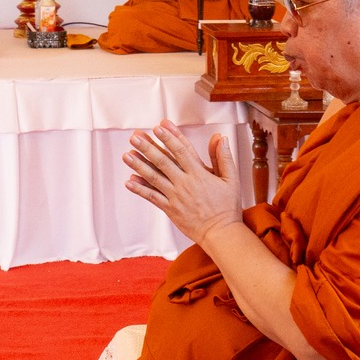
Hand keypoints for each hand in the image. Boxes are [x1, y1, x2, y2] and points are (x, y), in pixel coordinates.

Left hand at [125, 123, 241, 243]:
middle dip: (148, 147)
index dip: (170, 137)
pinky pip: (152, 197)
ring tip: (127, 154)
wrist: (220, 233)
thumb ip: (223, 157)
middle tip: (135, 136)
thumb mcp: (231, 179)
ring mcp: (175, 196)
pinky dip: (140, 189)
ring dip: (139, 165)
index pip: (182, 150)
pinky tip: (129, 181)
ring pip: (154, 177)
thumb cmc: (227, 207)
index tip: (159, 126)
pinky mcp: (170, 209)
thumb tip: (219, 137)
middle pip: (163, 161)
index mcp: (199, 174)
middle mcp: (185, 183)